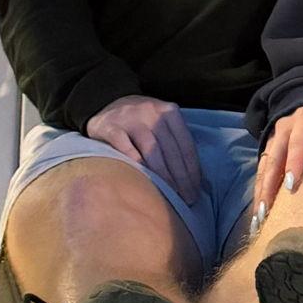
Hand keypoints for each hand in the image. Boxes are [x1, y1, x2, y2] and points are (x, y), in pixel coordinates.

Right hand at [85, 95, 202, 203]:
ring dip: (162, 174)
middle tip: (186, 199)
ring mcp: (130, 117)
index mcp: (169, 111)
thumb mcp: (161, 122)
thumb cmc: (141, 120)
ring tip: (169, 194)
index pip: (185, 144)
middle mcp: (152, 111)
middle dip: (181, 177)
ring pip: (151, 148)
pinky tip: (142, 178)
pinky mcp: (110, 126)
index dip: (192, 169)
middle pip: (170, 149)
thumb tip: (192, 177)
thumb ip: (174, 141)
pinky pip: (124, 146)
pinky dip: (134, 162)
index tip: (195, 190)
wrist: (107, 103)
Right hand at [252, 104, 302, 221]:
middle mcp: (283, 128)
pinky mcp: (268, 148)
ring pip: (265, 166)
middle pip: (275, 157)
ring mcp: (273, 138)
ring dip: (261, 191)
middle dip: (269, 185)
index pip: (297, 142)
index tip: (290, 186)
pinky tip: (258, 212)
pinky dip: (259, 191)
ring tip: (259, 217)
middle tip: (267, 211)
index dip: (293, 163)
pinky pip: (261, 170)